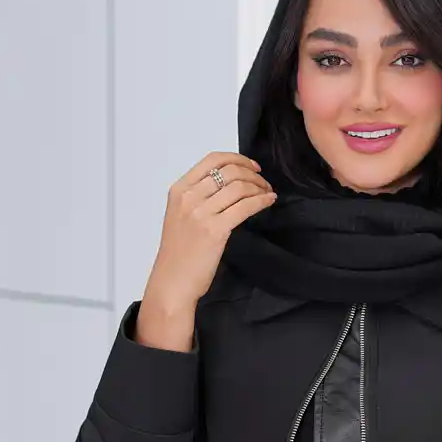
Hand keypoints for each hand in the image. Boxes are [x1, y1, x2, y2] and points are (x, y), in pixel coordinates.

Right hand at [142, 151, 276, 316]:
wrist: (173, 282)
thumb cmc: (178, 254)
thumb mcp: (181, 216)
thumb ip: (198, 198)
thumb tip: (229, 185)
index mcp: (179, 190)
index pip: (212, 160)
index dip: (238, 158)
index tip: (253, 166)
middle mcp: (188, 197)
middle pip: (229, 171)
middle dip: (253, 174)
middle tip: (264, 183)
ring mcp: (201, 213)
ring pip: (239, 187)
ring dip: (259, 187)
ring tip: (267, 193)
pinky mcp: (215, 230)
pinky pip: (245, 206)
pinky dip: (261, 201)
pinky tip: (268, 201)